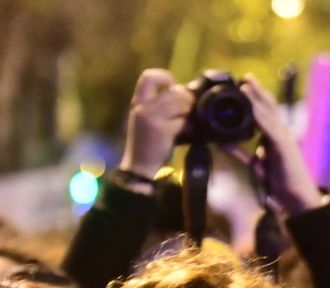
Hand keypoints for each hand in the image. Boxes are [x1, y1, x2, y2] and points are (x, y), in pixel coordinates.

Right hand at [119, 69, 192, 184]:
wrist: (139, 168)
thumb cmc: (147, 144)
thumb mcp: (147, 120)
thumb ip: (159, 105)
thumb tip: (183, 93)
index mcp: (138, 102)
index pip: (148, 76)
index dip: (165, 77)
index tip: (174, 88)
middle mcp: (142, 107)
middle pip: (173, 91)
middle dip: (187, 99)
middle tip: (191, 110)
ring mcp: (151, 118)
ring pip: (180, 104)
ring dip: (190, 112)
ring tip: (190, 121)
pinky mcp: (162, 131)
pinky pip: (183, 121)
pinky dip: (190, 127)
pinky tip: (188, 133)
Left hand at [240, 75, 322, 214]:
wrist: (298, 198)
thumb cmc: (280, 182)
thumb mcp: (255, 164)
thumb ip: (239, 152)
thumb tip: (221, 141)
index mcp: (275, 137)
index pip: (265, 113)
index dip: (255, 99)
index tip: (243, 85)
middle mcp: (281, 134)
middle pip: (269, 107)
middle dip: (257, 91)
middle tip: (245, 76)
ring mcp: (284, 139)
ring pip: (269, 113)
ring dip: (258, 98)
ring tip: (247, 84)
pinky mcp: (284, 147)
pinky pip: (270, 128)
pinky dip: (260, 116)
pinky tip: (252, 108)